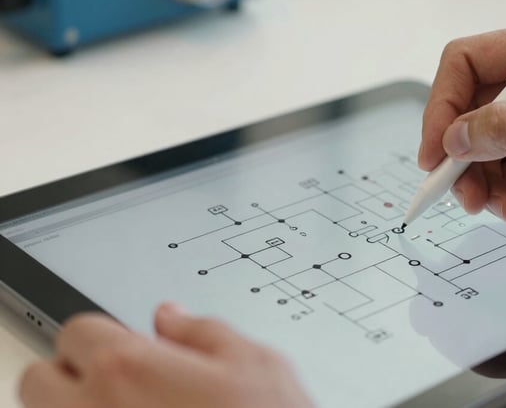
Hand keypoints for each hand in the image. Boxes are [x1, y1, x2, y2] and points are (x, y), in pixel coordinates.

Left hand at [19, 304, 312, 407]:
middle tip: (115, 382)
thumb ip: (204, 330)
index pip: (78, 331)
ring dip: (77, 407)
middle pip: (40, 380)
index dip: (106, 335)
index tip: (126, 347)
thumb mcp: (255, 362)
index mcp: (130, 368)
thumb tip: (172, 316)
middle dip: (72, 374)